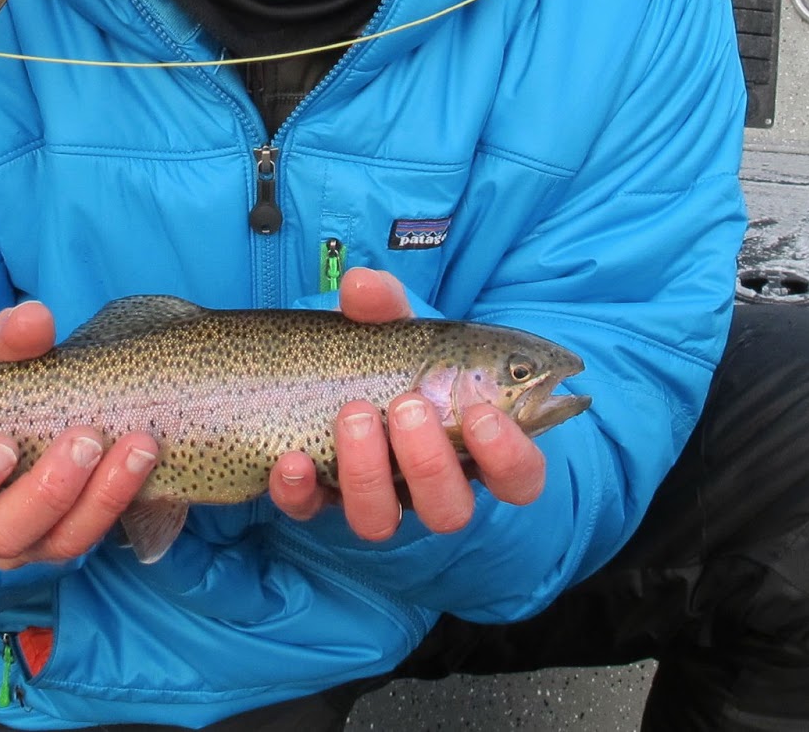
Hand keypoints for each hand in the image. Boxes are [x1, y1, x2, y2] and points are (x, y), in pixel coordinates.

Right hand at [0, 301, 158, 568]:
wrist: (32, 412)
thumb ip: (6, 341)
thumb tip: (32, 319)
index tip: (3, 444)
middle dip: (46, 490)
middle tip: (83, 439)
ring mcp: (17, 543)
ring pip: (53, 542)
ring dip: (98, 495)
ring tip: (135, 445)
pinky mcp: (60, 542)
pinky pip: (89, 534)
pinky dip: (118, 496)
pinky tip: (142, 457)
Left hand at [269, 268, 545, 539]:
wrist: (329, 372)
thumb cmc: (390, 355)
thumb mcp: (397, 327)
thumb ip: (386, 306)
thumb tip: (362, 287)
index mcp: (473, 447)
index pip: (518, 477)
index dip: (508, 457)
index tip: (481, 414)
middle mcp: (429, 485)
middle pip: (449, 509)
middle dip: (429, 460)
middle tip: (408, 405)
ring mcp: (375, 496)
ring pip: (382, 521)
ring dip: (368, 471)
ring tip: (354, 414)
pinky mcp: (319, 499)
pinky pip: (310, 511)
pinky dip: (299, 489)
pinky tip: (291, 459)